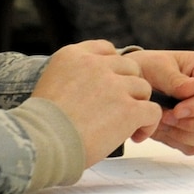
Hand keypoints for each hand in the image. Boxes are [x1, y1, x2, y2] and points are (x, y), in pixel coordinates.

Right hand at [30, 42, 162, 160]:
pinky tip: (136, 136)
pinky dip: (149, 124)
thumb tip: (94, 91)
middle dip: (128, 87)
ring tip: (128, 126)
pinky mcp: (129, 108)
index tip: (111, 85)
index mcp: (73, 56)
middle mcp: (95, 65)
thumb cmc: (41, 125)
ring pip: (143, 88)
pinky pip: (152, 110)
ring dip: (138, 106)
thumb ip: (75, 79)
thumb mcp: (51, 85)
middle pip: (129, 67)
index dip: (114, 68)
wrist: (42, 143)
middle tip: (119, 109)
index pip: (106, 49)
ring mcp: (114, 85)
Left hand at [126, 50, 193, 155]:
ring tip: (164, 121)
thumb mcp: (155, 66)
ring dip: (187, 134)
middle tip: (167, 117)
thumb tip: (193, 89)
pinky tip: (165, 129)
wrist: (134, 88)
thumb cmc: (147, 70)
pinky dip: (179, 142)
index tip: (177, 110)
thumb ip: (173, 78)